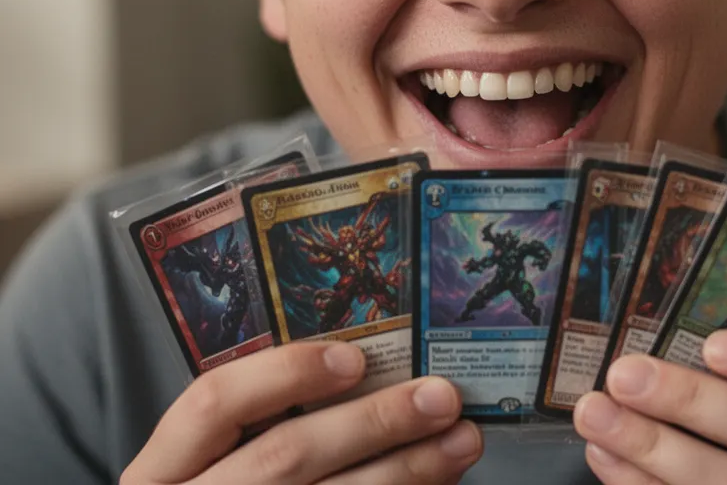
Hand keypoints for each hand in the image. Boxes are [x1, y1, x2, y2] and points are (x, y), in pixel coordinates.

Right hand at [122, 342, 481, 484]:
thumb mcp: (211, 466)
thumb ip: (263, 424)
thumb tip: (367, 373)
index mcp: (163, 472)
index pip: (213, 403)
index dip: (285, 374)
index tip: (353, 358)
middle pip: (285, 456)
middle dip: (373, 422)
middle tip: (440, 397)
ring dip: (406, 470)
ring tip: (460, 442)